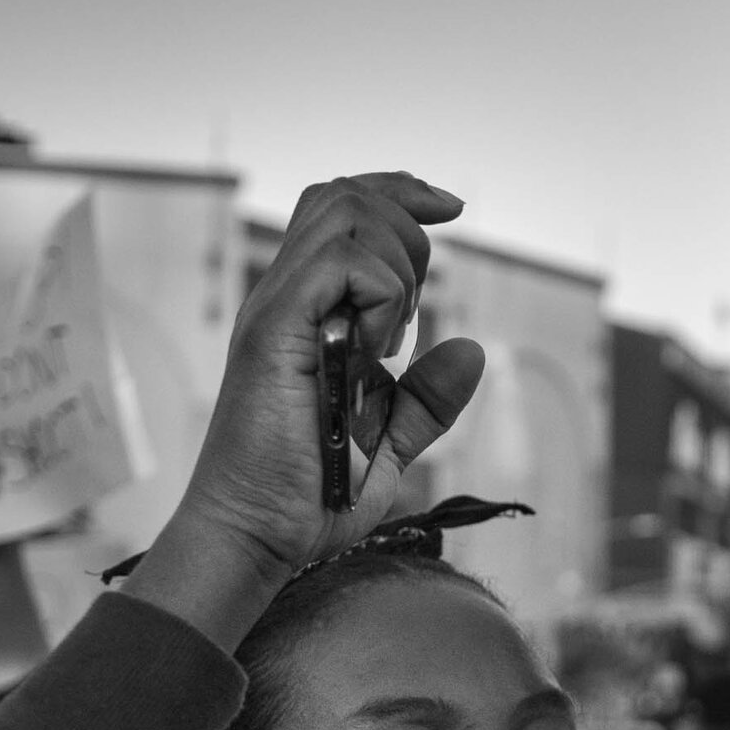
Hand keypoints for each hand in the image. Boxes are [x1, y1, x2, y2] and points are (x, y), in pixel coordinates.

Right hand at [120, 173, 480, 646]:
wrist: (257, 537)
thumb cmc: (309, 497)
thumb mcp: (389, 444)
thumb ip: (426, 399)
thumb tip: (472, 349)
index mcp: (304, 310)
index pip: (342, 209)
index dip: (401, 192)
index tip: (452, 209)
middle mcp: (284, 298)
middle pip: (343, 195)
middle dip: (407, 225)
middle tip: (414, 310)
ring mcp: (275, 310)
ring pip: (343, 213)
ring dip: (395, 262)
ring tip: (389, 338)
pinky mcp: (274, 332)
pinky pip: (339, 264)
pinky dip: (381, 292)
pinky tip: (376, 349)